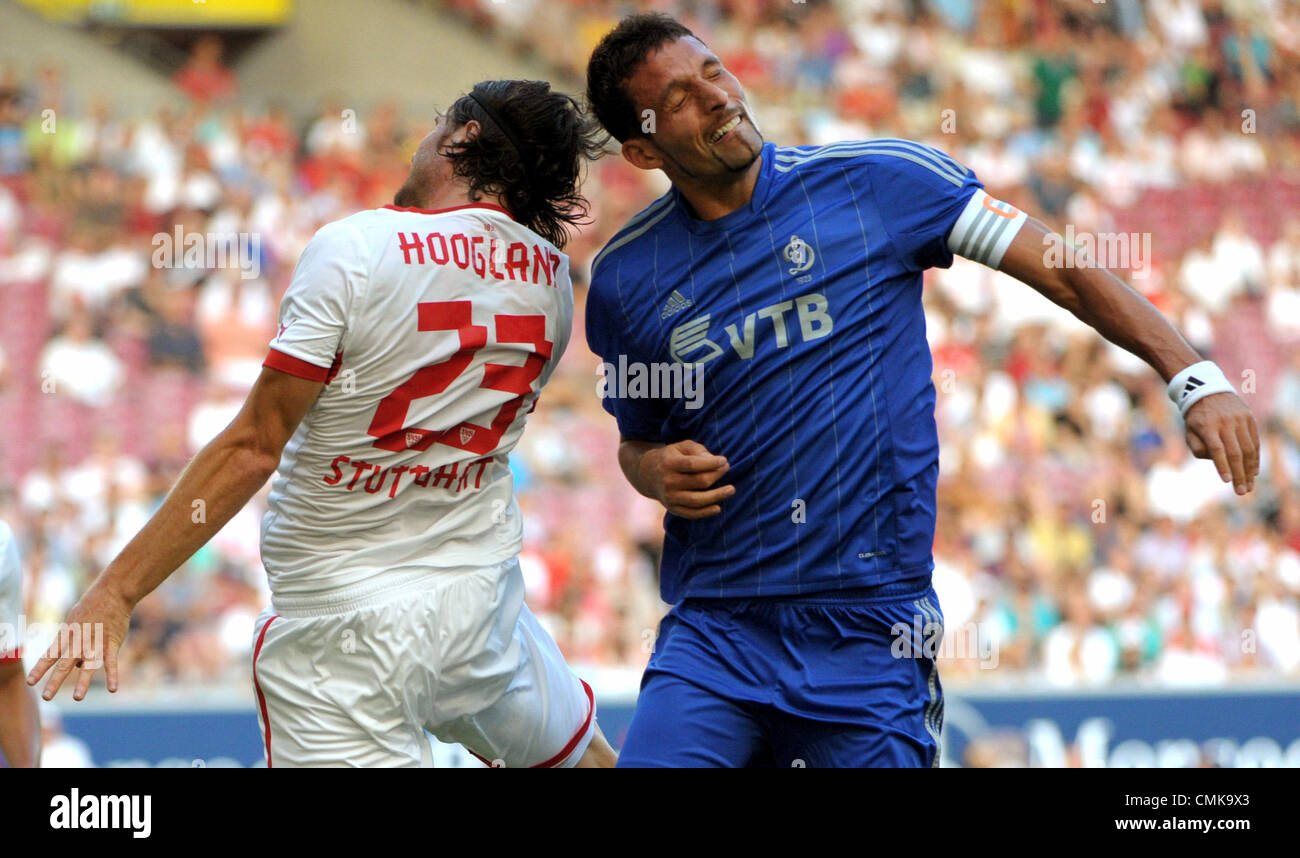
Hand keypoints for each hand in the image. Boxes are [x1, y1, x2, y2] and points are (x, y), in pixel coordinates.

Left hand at [27, 579, 132, 700]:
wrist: (112, 593)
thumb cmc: (91, 607)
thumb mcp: (74, 621)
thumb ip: (74, 644)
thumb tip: (78, 666)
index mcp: (67, 635)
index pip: (50, 655)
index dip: (39, 669)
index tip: (30, 683)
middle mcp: (79, 641)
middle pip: (64, 664)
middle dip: (55, 681)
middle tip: (46, 697)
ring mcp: (96, 643)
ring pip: (88, 665)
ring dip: (83, 682)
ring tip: (77, 697)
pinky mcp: (112, 643)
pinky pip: (112, 662)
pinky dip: (113, 675)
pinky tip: (113, 689)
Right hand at [639, 439, 735, 518]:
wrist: (647, 474)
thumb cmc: (672, 457)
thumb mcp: (681, 447)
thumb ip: (698, 450)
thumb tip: (714, 460)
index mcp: (669, 463)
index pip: (693, 464)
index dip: (711, 463)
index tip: (724, 460)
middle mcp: (668, 481)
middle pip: (699, 482)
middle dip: (717, 475)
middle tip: (727, 469)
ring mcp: (669, 497)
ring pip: (697, 500)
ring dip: (717, 496)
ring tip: (731, 490)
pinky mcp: (672, 508)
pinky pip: (691, 513)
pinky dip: (705, 513)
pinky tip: (718, 508)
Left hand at [1183, 392, 1259, 494]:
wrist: (1208, 391)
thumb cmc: (1196, 418)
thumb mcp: (1189, 431)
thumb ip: (1198, 447)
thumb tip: (1215, 461)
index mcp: (1207, 426)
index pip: (1217, 449)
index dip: (1222, 466)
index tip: (1227, 481)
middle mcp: (1226, 423)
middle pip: (1235, 452)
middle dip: (1240, 474)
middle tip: (1241, 492)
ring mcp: (1239, 420)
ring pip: (1248, 448)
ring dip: (1250, 469)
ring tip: (1249, 486)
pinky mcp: (1249, 418)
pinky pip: (1254, 441)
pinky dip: (1255, 457)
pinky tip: (1254, 471)